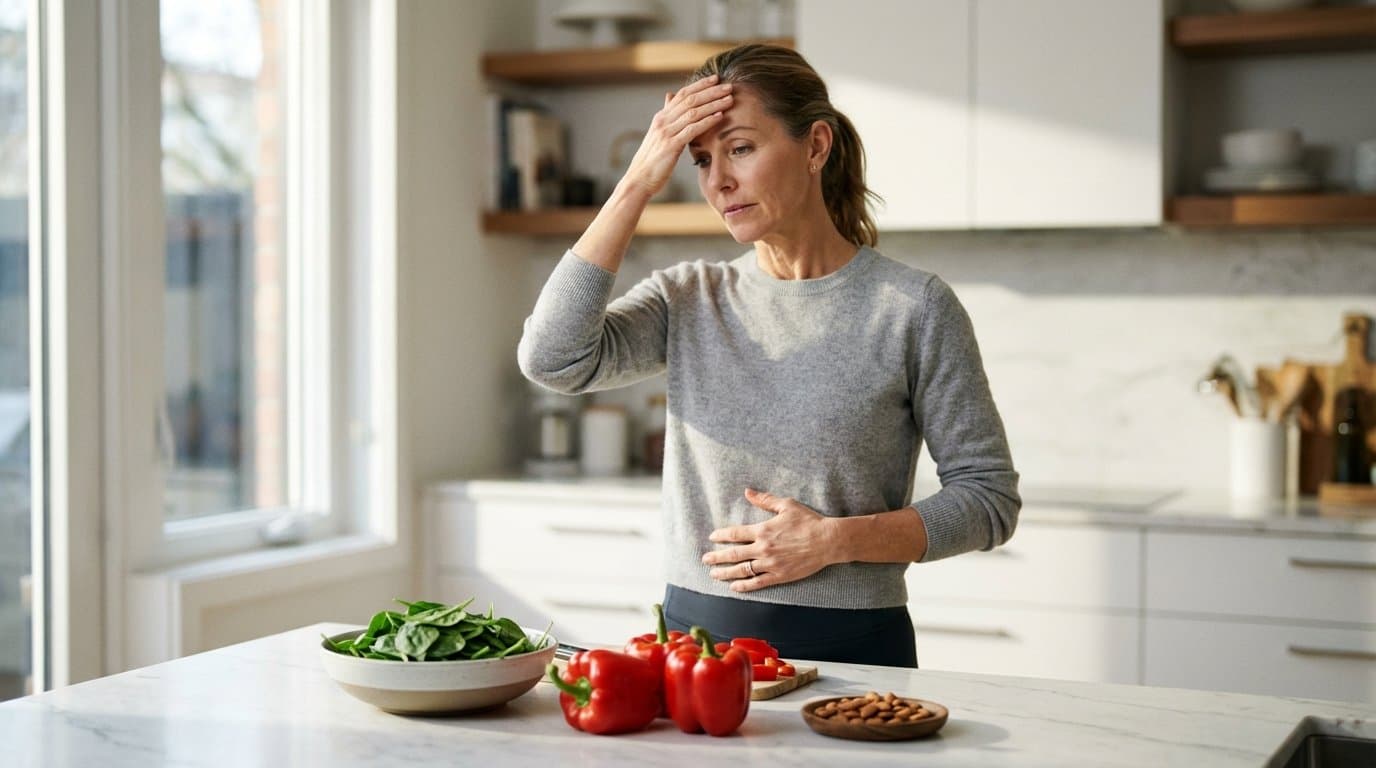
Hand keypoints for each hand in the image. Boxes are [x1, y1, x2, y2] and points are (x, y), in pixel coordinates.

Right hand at [620, 75, 733, 198]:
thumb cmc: (653, 160)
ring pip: (693, 112)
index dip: (700, 85)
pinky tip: (720, 117)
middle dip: (711, 91)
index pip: (682, 94)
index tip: (716, 78)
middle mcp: (663, 120)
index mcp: (661, 117)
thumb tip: (670, 96)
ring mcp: (666, 132)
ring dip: (713, 104)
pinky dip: (707, 121)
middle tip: (729, 86)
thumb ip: (667, 116)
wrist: (639, 179)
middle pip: (690, 99)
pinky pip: (692, 129)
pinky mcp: (671, 145)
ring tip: (729, 99)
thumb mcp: (659, 134)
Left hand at [702, 488, 837, 592]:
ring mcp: (771, 563)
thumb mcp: (786, 505)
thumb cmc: (808, 521)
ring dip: (726, 572)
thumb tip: (747, 492)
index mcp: (763, 530)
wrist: (827, 541)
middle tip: (705, 559)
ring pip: (742, 570)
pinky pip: (758, 582)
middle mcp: (763, 548)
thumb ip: (765, 500)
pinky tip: (734, 587)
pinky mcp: (779, 575)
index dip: (721, 536)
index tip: (712, 537)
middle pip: (734, 554)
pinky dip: (744, 586)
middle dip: (717, 557)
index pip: (735, 534)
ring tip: (714, 574)